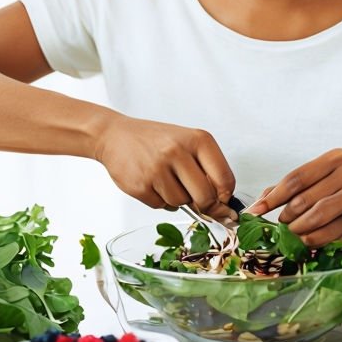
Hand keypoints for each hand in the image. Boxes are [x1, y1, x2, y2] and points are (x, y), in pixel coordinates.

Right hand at [94, 114, 235, 218]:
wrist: (116, 135)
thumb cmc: (156, 140)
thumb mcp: (187, 143)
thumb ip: (207, 169)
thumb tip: (223, 205)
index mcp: (197, 139)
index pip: (225, 179)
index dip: (226, 198)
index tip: (223, 203)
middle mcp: (178, 151)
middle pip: (206, 197)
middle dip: (205, 205)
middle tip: (198, 200)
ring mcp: (158, 169)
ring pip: (182, 203)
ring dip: (178, 199)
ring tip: (167, 180)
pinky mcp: (140, 185)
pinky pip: (161, 206)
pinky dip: (160, 200)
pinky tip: (153, 184)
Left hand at [247, 148, 341, 250]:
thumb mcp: (322, 199)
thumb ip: (293, 195)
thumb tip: (261, 200)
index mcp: (333, 158)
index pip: (295, 177)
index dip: (272, 196)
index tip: (254, 211)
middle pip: (301, 193)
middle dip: (286, 216)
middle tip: (282, 228)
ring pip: (314, 209)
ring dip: (300, 228)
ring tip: (297, 235)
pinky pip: (330, 221)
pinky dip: (316, 235)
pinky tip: (311, 239)